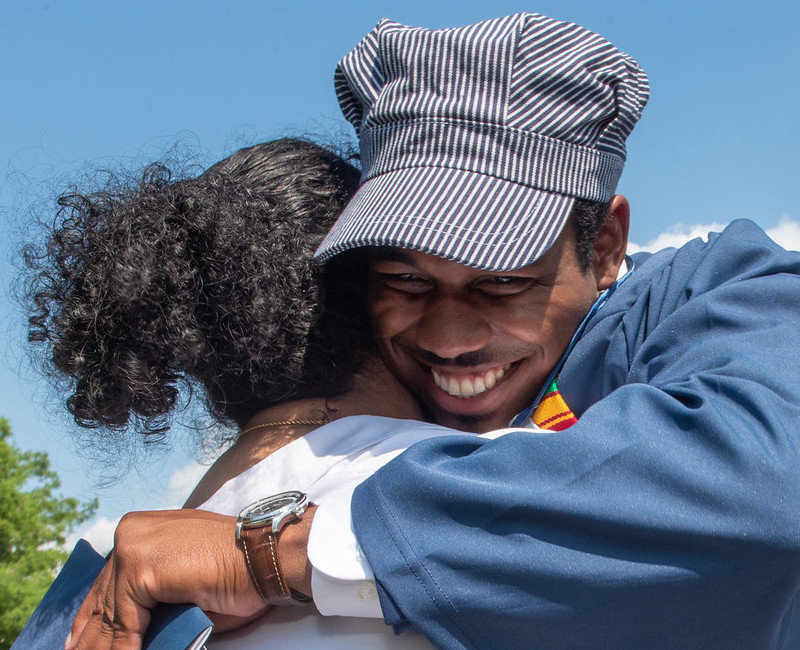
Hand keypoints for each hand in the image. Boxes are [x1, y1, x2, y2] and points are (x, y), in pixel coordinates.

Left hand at [66, 509, 266, 648]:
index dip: (91, 623)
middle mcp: (131, 532)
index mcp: (140, 530)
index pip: (107, 586)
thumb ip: (150, 601)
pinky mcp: (142, 565)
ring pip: (111, 615)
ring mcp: (134, 546)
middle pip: (104, 601)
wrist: (264, 558)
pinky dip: (123, 648)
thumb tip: (123, 636)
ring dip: (106, 649)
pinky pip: (124, 622)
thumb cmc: (234, 573)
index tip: (77, 646)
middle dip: (94, 641)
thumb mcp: (179, 586)